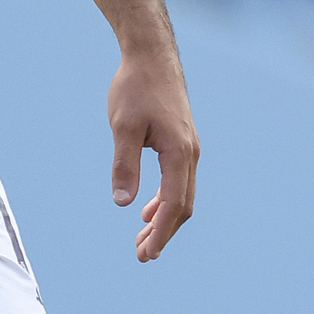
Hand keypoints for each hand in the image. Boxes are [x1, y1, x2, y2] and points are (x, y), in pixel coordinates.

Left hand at [108, 45, 197, 261]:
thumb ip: (124, 165)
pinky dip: (165, 200)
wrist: (151, 57)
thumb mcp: (122, 127)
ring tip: (143, 239)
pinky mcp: (181, 142)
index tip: (147, 254)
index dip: (161, 233)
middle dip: (163, 233)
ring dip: (164, 219)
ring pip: (181, 194)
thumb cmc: (135, 88)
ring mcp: (189, 148)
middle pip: (182, 205)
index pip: (172, 204)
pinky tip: (147, 209)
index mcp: (179, 153)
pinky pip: (178, 180)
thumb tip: (123, 204)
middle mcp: (190, 154)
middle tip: (142, 255)